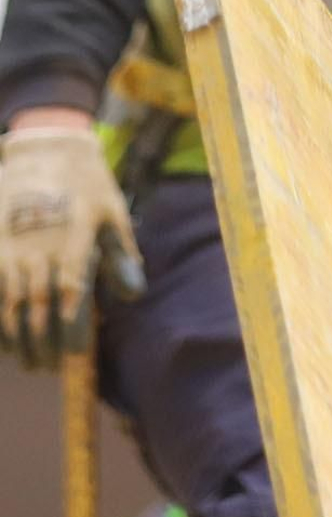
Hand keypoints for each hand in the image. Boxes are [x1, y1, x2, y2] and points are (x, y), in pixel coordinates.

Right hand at [0, 117, 144, 367]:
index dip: (71, 328)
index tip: (74, 355)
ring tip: (29, 360)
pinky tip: (7, 339)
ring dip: (18, 338)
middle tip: (51, 366)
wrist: (43, 150)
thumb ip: (121, 255)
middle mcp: (39, 247)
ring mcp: (12, 249)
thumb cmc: (86, 184)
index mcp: (73, 239)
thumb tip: (134, 294)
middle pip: (38, 307)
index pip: (71, 293)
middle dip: (43, 343)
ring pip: (10, 304)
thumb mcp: (112, 211)